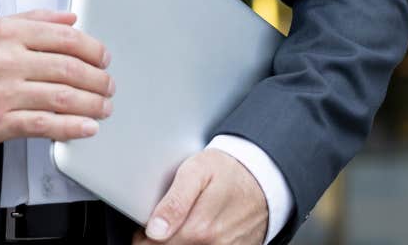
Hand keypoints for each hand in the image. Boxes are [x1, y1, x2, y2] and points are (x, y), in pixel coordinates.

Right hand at [0, 9, 114, 148]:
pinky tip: (86, 127)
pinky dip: (71, 127)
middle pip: (68, 68)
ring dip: (91, 104)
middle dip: (97, 79)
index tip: (103, 57)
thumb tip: (69, 18)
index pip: (63, 37)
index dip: (92, 48)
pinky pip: (44, 125)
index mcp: (6, 33)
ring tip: (104, 107)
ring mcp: (2, 93)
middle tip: (108, 85)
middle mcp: (5, 61)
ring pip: (61, 97)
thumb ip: (31, 20)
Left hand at [132, 149, 267, 244]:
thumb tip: (155, 230)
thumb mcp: (194, 172)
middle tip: (164, 221)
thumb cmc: (226, 171)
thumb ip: (173, 202)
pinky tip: (201, 231)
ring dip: (181, 241)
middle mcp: (214, 244)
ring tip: (185, 222)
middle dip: (161, 239)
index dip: (145, 236)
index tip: (147, 225)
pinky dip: (199, 242)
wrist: (262, 177)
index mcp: (199, 228)